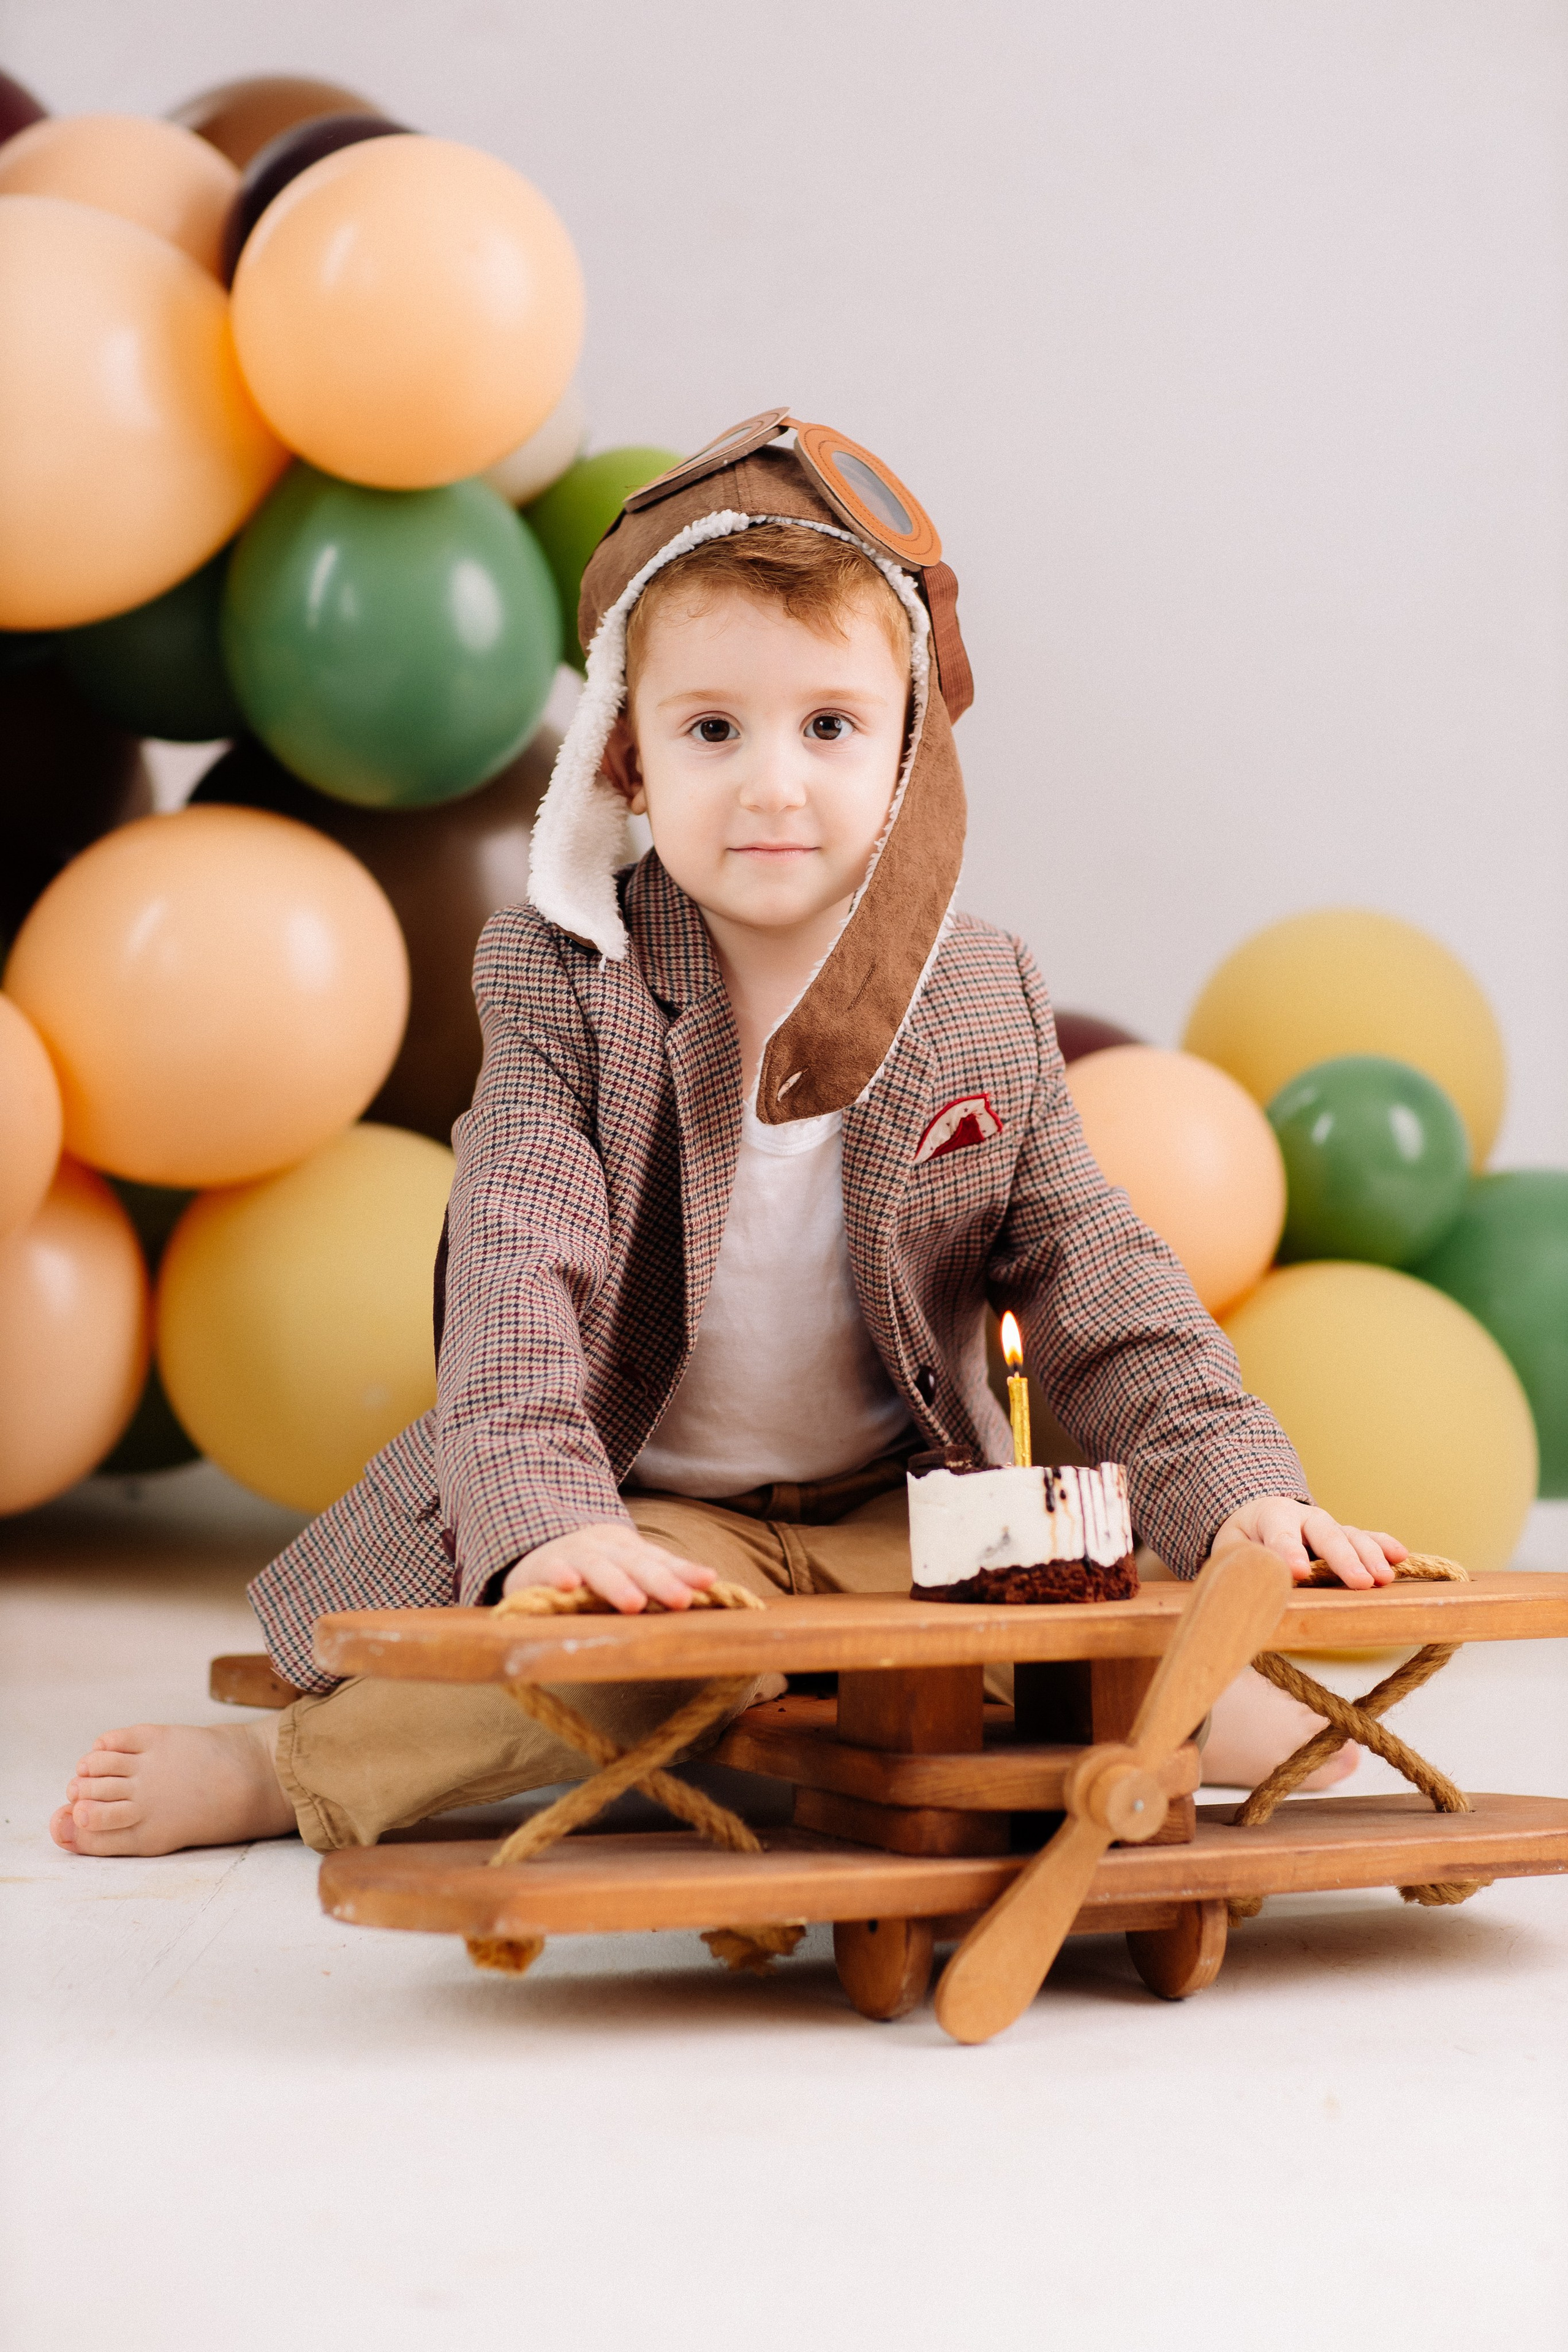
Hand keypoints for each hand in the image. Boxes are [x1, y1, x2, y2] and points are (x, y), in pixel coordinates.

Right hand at [503, 1522, 716, 1613]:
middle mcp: (606, 1549)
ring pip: (598, 1568)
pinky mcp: (541, 1568)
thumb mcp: (630, 1568)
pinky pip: (550, 1572)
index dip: (683, 1571)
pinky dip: (559, 1576)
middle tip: (681, 1600)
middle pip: (636, 1564)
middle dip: (660, 1582)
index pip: (661, 1560)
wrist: (538, 1549)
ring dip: (616, 1584)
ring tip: (634, 1604)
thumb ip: (664, 1577)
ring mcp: (574, 1555)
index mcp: (631, 1549)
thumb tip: (711, 1587)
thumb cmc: (596, 1567)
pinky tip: (569, 1586)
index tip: (708, 1581)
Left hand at [1214, 1495, 1404, 1589]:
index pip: (1280, 1534)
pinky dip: (1384, 1545)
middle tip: (1359, 1582)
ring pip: (1351, 1537)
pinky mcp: (1345, 1537)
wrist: (1258, 1518)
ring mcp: (1328, 1527)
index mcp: (1272, 1516)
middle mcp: (1305, 1518)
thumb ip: (1242, 1564)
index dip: (1288, 1552)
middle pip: (1325, 1535)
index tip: (1297, 1572)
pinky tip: (1400, 1556)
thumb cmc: (1245, 1539)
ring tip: (1383, 1578)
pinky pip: (1368, 1538)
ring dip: (1370, 1557)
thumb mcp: (1231, 1549)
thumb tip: (1250, 1588)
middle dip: (1343, 1559)